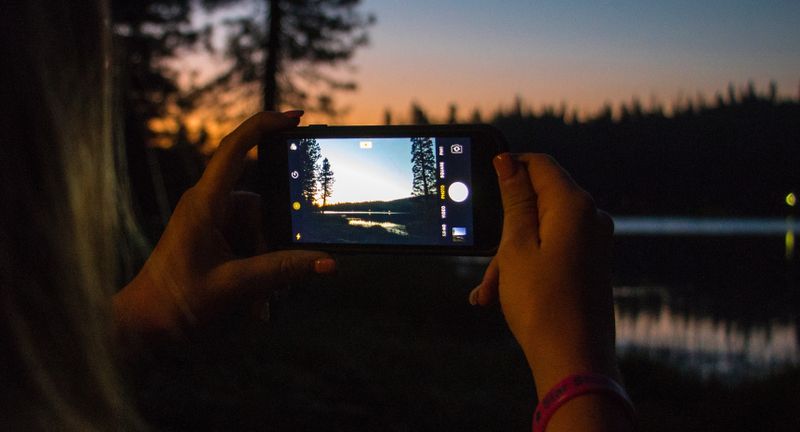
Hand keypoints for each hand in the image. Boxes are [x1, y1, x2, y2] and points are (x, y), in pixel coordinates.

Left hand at [114, 111, 335, 339]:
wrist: (144, 328)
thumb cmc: (176, 302)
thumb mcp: (235, 287)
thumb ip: (283, 271)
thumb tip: (327, 262)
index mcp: (204, 203)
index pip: (235, 148)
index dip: (265, 125)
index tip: (297, 117)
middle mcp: (208, 206)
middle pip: (262, 206)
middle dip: (274, 245)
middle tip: (272, 287)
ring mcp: (211, 223)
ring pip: (260, 231)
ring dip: (266, 264)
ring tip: (260, 301)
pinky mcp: (214, 240)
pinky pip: (250, 245)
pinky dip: (257, 270)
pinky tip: (255, 302)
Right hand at [469, 154, 616, 392]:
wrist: (574, 360)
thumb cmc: (542, 303)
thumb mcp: (516, 246)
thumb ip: (515, 199)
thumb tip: (508, 161)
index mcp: (574, 205)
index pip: (539, 164)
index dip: (509, 167)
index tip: (482, 184)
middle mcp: (590, 218)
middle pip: (538, 200)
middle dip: (505, 226)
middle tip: (484, 260)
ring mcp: (593, 242)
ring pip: (541, 230)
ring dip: (510, 254)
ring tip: (489, 290)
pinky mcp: (590, 263)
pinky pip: (552, 251)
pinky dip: (527, 266)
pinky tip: (502, 295)